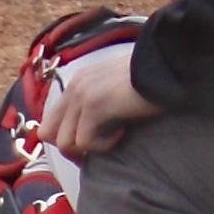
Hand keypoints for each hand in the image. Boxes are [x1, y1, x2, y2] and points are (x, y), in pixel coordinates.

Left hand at [42, 40, 158, 159]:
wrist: (165, 64)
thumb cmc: (149, 77)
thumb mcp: (114, 85)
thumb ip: (98, 99)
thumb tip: (95, 126)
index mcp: (78, 81)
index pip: (51, 120)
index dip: (67, 138)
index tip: (89, 146)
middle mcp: (74, 87)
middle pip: (48, 133)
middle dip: (70, 148)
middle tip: (96, 149)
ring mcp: (82, 95)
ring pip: (65, 142)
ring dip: (89, 148)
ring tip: (113, 136)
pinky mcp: (94, 107)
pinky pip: (86, 142)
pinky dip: (104, 145)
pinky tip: (122, 132)